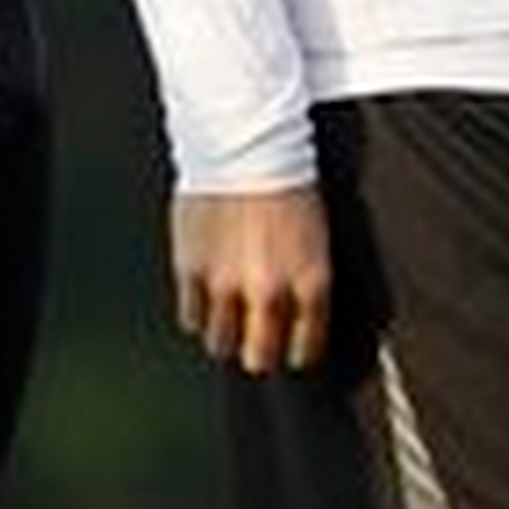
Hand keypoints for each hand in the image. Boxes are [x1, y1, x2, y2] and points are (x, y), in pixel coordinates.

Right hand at [171, 186, 331, 375]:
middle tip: (259, 349)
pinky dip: (198, 314)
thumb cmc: (289, 185)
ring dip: (226, 336)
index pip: (307, 346)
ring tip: (229, 322)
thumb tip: (299, 315)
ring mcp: (226, 285)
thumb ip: (305, 283)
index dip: (301, 353)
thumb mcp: (317, 240)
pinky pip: (191, 317)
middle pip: (260, 357)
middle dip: (261, 355)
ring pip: (221, 343)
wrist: (247, 152)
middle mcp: (269, 292)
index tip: (296, 354)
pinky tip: (206, 302)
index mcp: (311, 283)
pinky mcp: (191, 272)